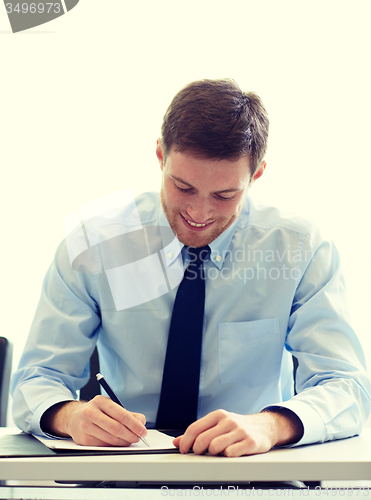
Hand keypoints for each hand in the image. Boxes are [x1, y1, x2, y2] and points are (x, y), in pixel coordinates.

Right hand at [41, 396, 146, 446]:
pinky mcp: (83, 439)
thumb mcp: (111, 407)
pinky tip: (118, 442)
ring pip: (110, 439)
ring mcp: (85, 426)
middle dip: (130, 435)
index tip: (142, 430)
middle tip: (138, 438)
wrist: (73, 417)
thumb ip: (128, 414)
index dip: (134, 425)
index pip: (121, 415)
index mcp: (100, 401)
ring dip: (123, 442)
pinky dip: (114, 445)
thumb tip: (141, 422)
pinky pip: (103, 445)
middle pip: (116, 428)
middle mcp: (90, 412)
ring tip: (130, 440)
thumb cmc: (97, 412)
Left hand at [173, 409, 302, 456]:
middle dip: (197, 450)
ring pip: (215, 447)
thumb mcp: (217, 425)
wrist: (265, 426)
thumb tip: (177, 441)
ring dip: (212, 454)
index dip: (186, 442)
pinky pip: (231, 453)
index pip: (195, 428)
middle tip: (199, 453)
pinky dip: (227, 456)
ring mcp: (239, 431)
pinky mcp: (250, 442)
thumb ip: (198, 432)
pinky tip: (229, 454)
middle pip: (203, 439)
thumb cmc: (238, 427)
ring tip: (216, 453)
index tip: (183, 450)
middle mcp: (228, 421)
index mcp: (218, 415)